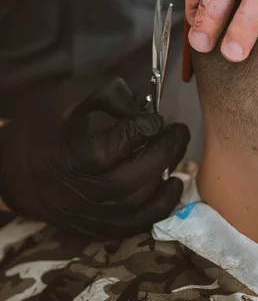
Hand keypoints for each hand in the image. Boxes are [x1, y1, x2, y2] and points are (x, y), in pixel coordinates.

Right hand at [0, 77, 189, 237]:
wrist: (17, 167)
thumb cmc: (46, 126)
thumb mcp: (70, 96)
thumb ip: (110, 93)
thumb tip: (143, 107)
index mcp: (70, 155)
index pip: (115, 146)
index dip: (142, 129)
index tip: (155, 117)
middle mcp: (80, 191)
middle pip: (131, 180)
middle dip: (163, 153)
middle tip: (179, 132)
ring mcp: (88, 214)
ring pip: (136, 206)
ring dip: (165, 180)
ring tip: (177, 155)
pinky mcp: (96, 227)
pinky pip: (133, 227)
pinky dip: (158, 209)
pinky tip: (171, 186)